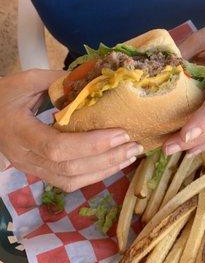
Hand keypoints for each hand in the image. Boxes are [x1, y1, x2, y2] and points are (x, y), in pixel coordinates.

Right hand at [0, 69, 142, 191]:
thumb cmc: (4, 96)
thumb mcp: (27, 80)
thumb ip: (59, 80)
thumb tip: (96, 81)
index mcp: (20, 131)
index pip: (57, 147)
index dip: (92, 144)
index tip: (120, 133)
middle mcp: (25, 156)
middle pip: (69, 168)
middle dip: (107, 159)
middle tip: (134, 147)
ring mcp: (31, 168)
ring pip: (71, 180)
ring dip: (104, 170)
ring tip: (130, 156)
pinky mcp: (38, 172)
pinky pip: (68, 182)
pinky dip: (93, 175)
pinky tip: (112, 164)